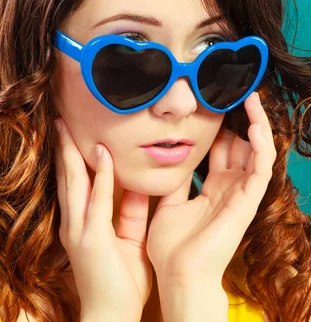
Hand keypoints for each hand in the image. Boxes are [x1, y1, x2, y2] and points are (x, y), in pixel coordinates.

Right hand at [54, 118, 151, 319]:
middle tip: (61, 120)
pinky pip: (97, 201)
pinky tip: (101, 155)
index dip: (75, 158)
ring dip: (71, 153)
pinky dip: (101, 176)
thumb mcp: (130, 240)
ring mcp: (80, 230)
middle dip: (64, 148)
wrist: (114, 315)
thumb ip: (131, 214)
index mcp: (85, 223)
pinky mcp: (91, 239)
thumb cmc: (124, 280)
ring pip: (74, 183)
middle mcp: (76, 223)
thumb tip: (138, 187)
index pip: (78, 184)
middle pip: (68, 178)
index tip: (77, 133)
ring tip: (66, 127)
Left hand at [147, 92, 275, 288]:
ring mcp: (243, 193)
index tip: (214, 102)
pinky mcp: (250, 200)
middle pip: (242, 145)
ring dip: (257, 124)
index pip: (224, 150)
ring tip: (251, 98)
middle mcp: (232, 188)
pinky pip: (262, 166)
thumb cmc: (172, 248)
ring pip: (258, 150)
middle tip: (237, 90)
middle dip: (241, 118)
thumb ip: (174, 181)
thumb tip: (166, 156)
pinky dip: (261, 144)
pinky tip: (254, 124)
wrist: (179, 275)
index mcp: (214, 188)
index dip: (222, 126)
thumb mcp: (168, 204)